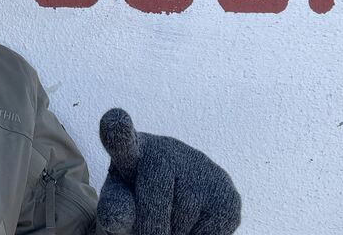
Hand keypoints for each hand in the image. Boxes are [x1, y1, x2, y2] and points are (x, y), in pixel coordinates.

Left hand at [96, 108, 240, 234]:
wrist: (173, 207)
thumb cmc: (136, 204)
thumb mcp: (118, 206)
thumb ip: (114, 208)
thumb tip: (117, 218)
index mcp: (131, 152)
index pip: (123, 141)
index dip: (119, 132)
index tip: (115, 119)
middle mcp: (166, 151)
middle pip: (154, 202)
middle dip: (149, 228)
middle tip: (147, 229)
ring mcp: (201, 169)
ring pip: (182, 223)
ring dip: (175, 234)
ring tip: (171, 220)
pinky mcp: (228, 196)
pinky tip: (192, 224)